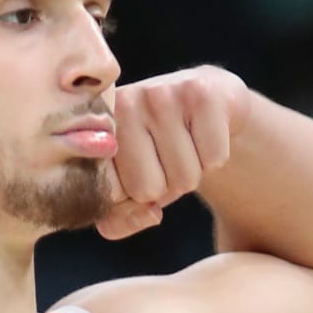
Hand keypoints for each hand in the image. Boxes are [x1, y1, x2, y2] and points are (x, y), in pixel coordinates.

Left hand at [96, 66, 247, 240]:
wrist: (207, 102)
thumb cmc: (161, 149)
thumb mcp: (131, 185)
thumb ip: (118, 220)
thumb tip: (150, 213)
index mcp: (96, 128)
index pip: (109, 195)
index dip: (130, 197)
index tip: (136, 173)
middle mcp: (124, 103)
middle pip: (148, 189)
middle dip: (164, 187)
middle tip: (168, 158)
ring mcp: (161, 93)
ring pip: (184, 178)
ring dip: (192, 172)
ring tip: (188, 144)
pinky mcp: (201, 94)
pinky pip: (213, 159)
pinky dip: (215, 157)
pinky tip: (206, 133)